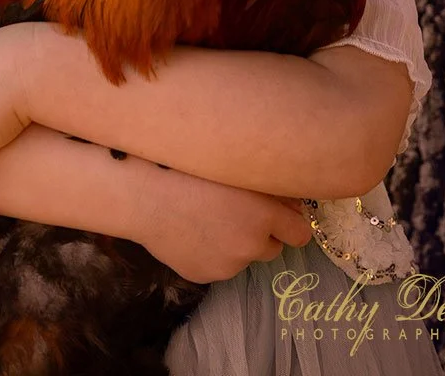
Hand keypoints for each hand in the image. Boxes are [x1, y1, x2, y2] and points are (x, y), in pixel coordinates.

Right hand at [134, 165, 310, 282]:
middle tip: (237, 212)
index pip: (300, 233)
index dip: (291, 222)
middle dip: (262, 233)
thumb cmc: (187, 169)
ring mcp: (227, 266)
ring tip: (205, 218)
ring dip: (234, 243)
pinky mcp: (204, 276)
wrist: (144, 194)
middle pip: (273, 248)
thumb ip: (268, 186)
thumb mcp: (233, 167)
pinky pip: (216, 265)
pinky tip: (190, 231)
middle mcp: (251, 245)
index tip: (282, 215)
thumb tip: (291, 201)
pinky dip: (210, 252)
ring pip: (242, 257)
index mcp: (264, 216)